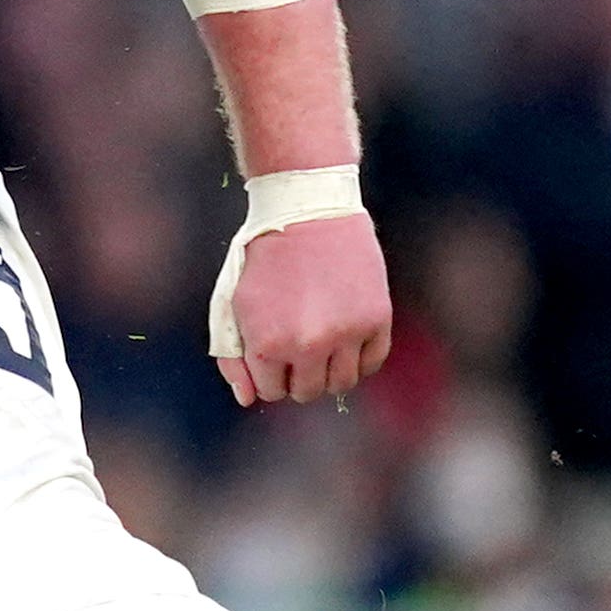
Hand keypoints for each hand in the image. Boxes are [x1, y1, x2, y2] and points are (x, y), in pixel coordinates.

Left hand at [217, 212, 391, 406]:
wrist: (308, 212)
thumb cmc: (264, 261)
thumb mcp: (233, 305)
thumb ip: (234, 356)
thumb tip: (247, 399)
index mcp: (268, 345)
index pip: (271, 391)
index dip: (269, 370)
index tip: (272, 343)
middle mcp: (309, 346)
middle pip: (306, 393)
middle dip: (298, 373)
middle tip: (297, 339)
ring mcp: (347, 334)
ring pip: (341, 384)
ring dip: (329, 369)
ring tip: (322, 338)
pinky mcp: (377, 319)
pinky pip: (372, 363)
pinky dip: (359, 356)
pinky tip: (346, 332)